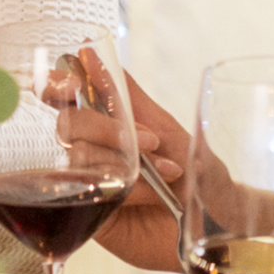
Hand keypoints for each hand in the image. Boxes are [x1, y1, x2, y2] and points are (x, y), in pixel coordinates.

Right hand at [52, 53, 194, 272]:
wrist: (216, 221)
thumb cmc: (195, 174)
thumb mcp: (167, 127)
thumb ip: (129, 96)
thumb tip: (90, 52)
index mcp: (106, 125)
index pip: (65, 98)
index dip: (57, 85)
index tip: (72, 80)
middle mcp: (91, 151)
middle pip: (69, 124)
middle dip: (107, 127)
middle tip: (152, 142)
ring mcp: (89, 183)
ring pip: (82, 156)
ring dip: (128, 161)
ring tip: (168, 173)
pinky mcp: (93, 215)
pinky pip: (95, 191)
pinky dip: (129, 189)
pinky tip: (153, 195)